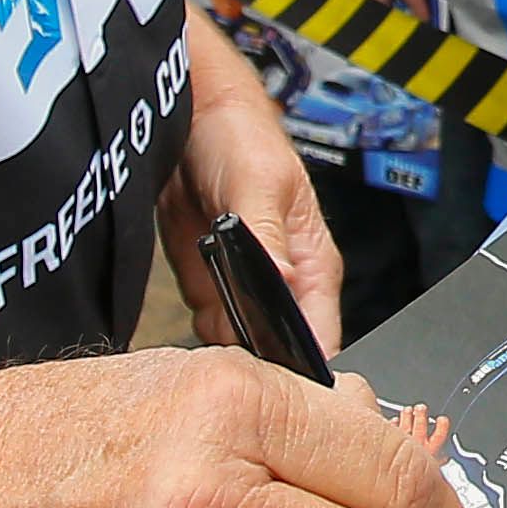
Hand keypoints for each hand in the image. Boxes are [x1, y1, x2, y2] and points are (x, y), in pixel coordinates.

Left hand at [160, 7, 345, 349]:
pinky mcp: (208, 288)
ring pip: (244, 348)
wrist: (184, 117)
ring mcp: (244, 288)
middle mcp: (284, 283)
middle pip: (281, 353)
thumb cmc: (239, 135)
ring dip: (225, 353)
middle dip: (258, 366)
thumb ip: (268, 236)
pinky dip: (198, 337)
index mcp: (313, 265)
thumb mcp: (257, 181)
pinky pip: (209, 331)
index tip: (277, 390)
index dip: (304, 370)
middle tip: (229, 373)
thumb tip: (287, 284)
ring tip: (205, 354)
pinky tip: (186, 331)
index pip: (322, 338)